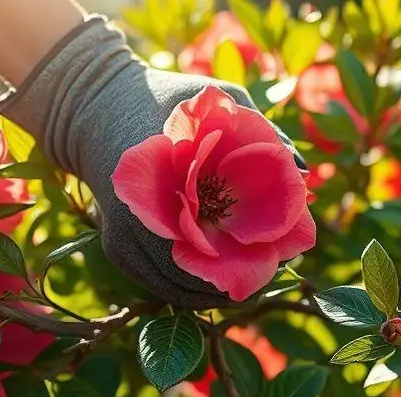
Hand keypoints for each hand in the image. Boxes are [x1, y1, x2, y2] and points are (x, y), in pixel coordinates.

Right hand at [0, 17, 303, 308]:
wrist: (95, 104)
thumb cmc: (165, 98)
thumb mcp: (219, 103)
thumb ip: (264, 133)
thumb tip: (304, 172)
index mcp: (165, 188)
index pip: (208, 251)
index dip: (244, 264)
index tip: (275, 263)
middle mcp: (138, 222)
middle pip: (191, 281)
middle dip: (229, 284)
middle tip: (263, 279)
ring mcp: (121, 239)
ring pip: (173, 291)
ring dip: (209, 294)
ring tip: (243, 284)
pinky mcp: (115, 248)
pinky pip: (156, 284)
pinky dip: (186, 289)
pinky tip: (214, 280)